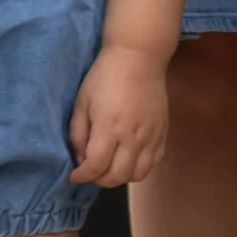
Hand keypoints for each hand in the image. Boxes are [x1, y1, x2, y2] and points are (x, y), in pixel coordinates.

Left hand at [68, 43, 168, 190]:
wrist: (139, 58)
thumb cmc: (104, 76)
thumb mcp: (82, 102)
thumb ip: (78, 134)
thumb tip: (81, 158)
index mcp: (109, 128)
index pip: (95, 167)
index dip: (81, 176)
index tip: (74, 175)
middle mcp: (132, 137)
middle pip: (117, 176)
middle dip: (99, 179)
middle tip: (91, 170)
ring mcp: (151, 136)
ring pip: (138, 174)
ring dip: (121, 176)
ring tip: (111, 165)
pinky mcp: (163, 132)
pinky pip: (154, 162)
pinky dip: (140, 167)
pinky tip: (129, 158)